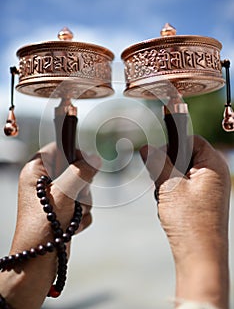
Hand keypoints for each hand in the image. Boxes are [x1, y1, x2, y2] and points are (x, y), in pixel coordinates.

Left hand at [0, 142, 100, 308]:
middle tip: (72, 197)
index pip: (59, 147)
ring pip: (84, 188)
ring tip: (68, 216)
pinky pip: (84, 205)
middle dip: (81, 187)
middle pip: (76, 169)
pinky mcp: (65, 210)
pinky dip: (81, 216)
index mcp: (37, 171)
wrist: (39, 262)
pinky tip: (70, 226)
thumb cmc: (42, 226)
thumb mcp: (63, 194)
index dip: (74, 153)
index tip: (85, 163)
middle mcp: (45, 181)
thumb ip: (80, 172)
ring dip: (82, 204)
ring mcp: (56, 196)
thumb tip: (96, 159)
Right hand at [140, 135, 230, 308]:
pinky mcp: (203, 200)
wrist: (199, 257)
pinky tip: (169, 206)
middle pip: (186, 155)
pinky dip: (172, 191)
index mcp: (213, 165)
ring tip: (166, 198)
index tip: (156, 152)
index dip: (173, 143)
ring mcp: (209, 188)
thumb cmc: (189, 222)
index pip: (192, 139)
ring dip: (168, 180)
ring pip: (181, 171)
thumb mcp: (168, 187)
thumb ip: (157, 163)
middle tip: (160, 180)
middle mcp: (215, 174)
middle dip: (168, 165)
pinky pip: (183, 186)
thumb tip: (145, 147)